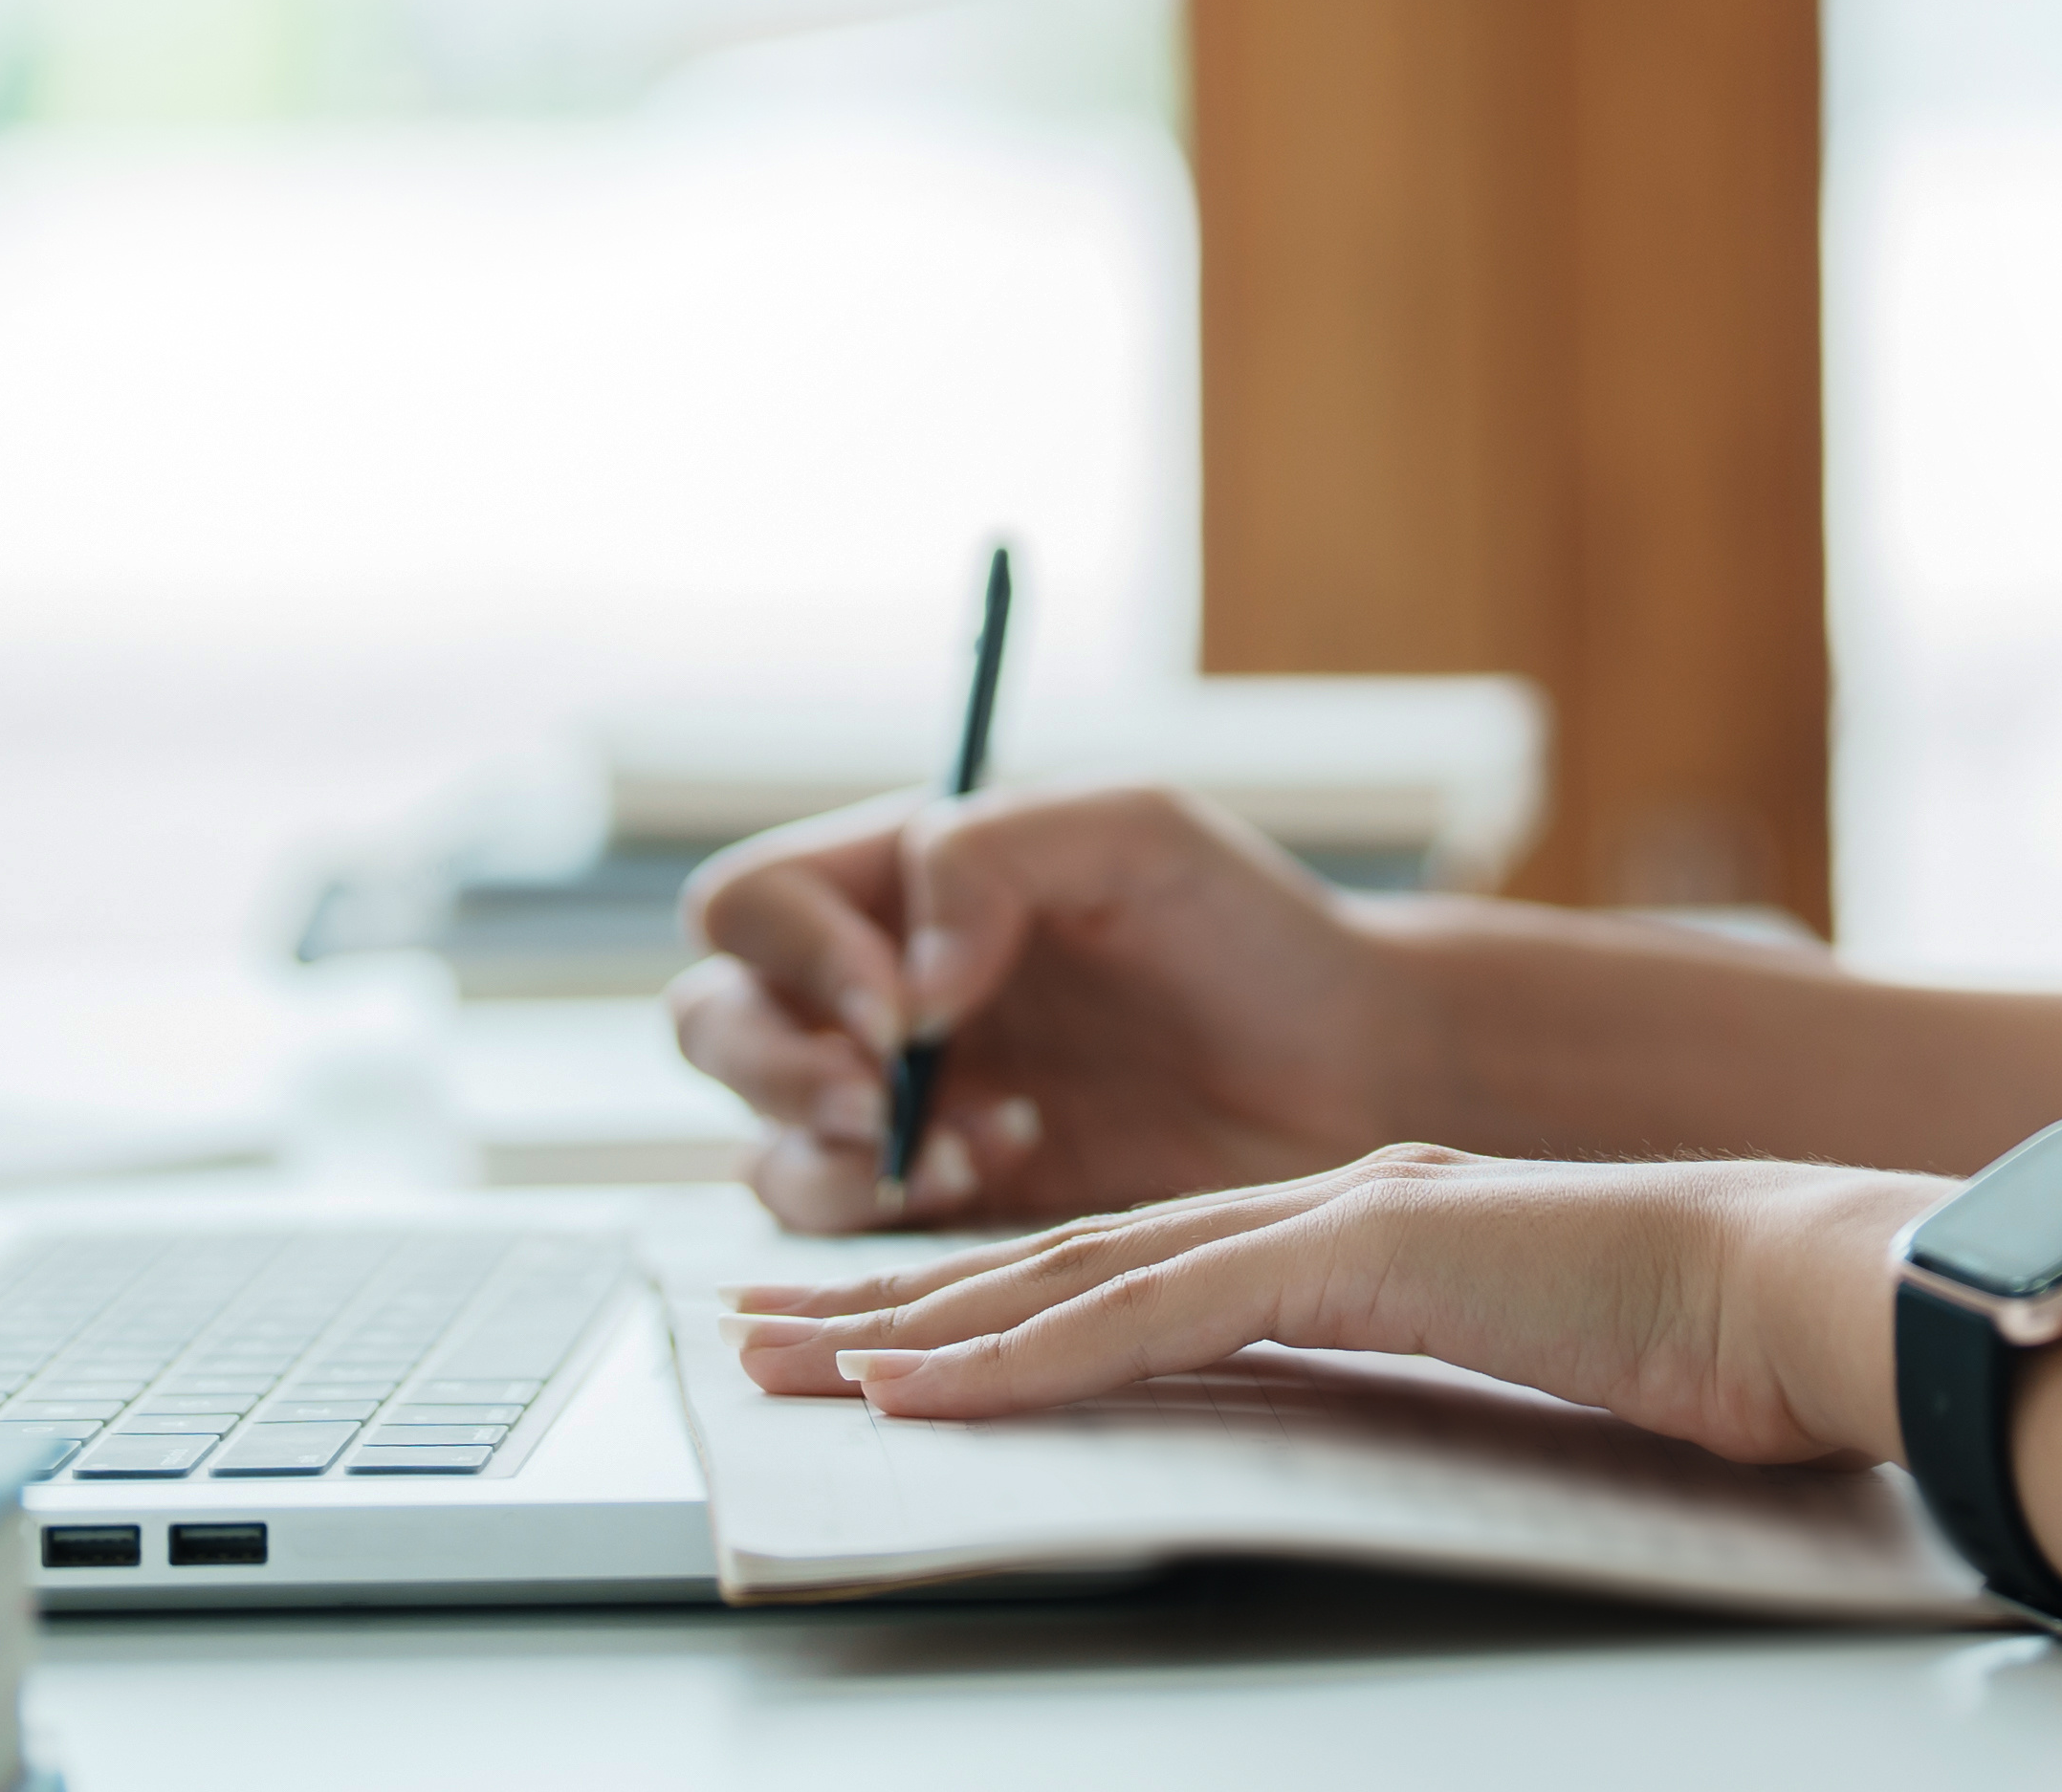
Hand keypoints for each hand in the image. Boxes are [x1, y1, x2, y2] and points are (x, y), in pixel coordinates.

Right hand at [673, 784, 1438, 1232]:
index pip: (750, 905)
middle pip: (716, 1026)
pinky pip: (841, 1225)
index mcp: (895, 880)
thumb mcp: (1137, 835)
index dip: (795, 955)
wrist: (1345, 1070)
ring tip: (983, 1143)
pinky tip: (1003, 1171)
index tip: (901, 1005)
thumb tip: (906, 978)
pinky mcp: (941, 1202)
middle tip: (877, 1098)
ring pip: (762, 1142)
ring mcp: (898, 1104)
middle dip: (779, 1070)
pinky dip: (889, 1215)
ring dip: (836, 1156)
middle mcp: (872, 989)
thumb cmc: (1250, 931)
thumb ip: (996, 856)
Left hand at [715, 1146, 1946, 1464]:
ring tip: (791, 1363)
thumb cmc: (1712, 1347)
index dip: (995, 1304)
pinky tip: (926, 1384)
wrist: (1808, 1290)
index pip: (1136, 1269)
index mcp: (1364, 1225)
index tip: (884, 1342)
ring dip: (918, 1324)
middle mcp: (1322, 1201)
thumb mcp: (1529, 1372)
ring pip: (1074, 1273)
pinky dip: (1024, 1356)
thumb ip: (1428, 1380)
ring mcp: (1332, 1215)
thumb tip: (1362, 1444)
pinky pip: (1148, 1314)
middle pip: (1067, 1255)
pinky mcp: (1350, 1254)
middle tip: (761, 1335)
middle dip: (901, 1299)